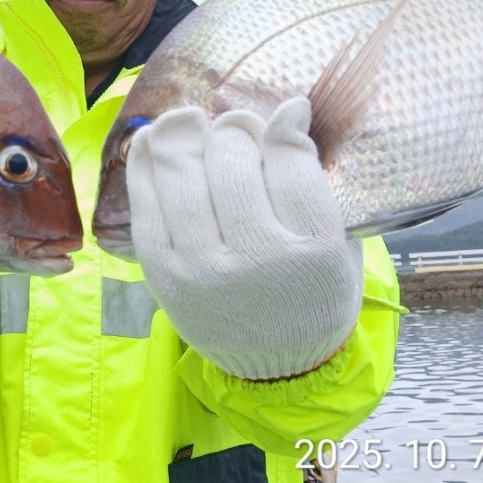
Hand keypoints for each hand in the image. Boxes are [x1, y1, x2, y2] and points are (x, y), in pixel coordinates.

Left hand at [126, 97, 362, 379]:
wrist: (280, 369)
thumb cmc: (313, 292)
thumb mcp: (338, 243)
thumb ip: (313, 182)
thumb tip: (286, 112)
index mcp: (313, 251)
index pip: (290, 162)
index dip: (285, 126)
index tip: (286, 112)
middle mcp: (257, 262)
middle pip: (232, 163)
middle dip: (233, 129)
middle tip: (236, 125)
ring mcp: (204, 271)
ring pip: (183, 178)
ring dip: (183, 135)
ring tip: (187, 121)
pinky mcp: (165, 278)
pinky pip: (146, 208)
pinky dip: (144, 166)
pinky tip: (151, 140)